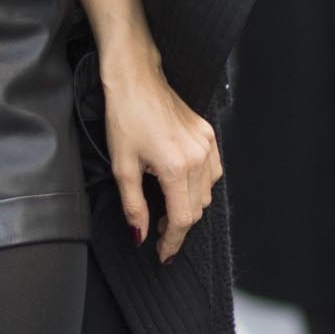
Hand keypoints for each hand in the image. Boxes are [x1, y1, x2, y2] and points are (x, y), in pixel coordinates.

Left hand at [100, 46, 221, 263]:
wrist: (136, 79)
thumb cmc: (125, 117)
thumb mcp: (122, 167)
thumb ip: (134, 206)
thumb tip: (140, 235)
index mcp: (175, 168)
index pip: (181, 219)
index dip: (171, 242)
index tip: (162, 253)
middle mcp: (197, 157)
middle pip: (197, 210)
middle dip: (178, 226)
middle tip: (158, 232)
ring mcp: (207, 145)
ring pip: (207, 193)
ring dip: (189, 207)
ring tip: (166, 208)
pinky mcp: (209, 135)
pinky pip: (212, 172)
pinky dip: (199, 186)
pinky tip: (181, 186)